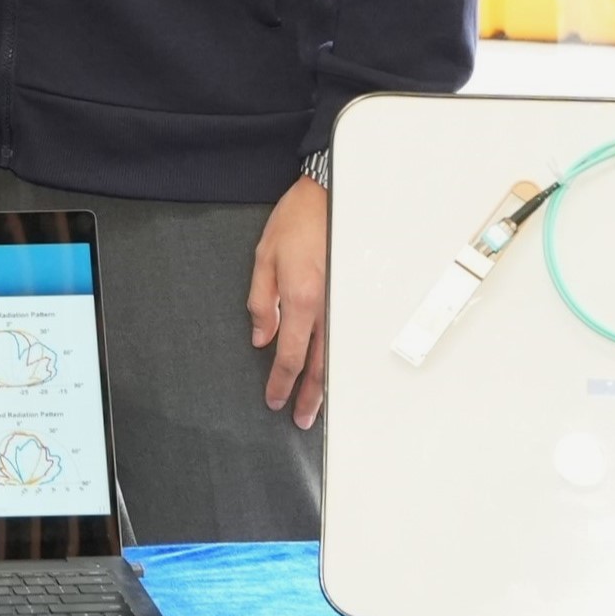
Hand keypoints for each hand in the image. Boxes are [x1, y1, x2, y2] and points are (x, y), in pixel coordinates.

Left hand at [247, 177, 329, 429]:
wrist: (330, 195)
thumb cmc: (296, 222)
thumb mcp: (263, 258)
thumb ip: (261, 301)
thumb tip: (262, 337)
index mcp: (301, 298)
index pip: (291, 355)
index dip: (281, 382)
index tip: (273, 400)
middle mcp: (327, 307)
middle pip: (319, 365)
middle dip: (309, 396)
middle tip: (302, 420)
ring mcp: (344, 304)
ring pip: (337, 356)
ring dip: (328, 385)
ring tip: (319, 408)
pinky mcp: (352, 297)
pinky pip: (344, 337)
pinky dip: (340, 361)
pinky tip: (336, 372)